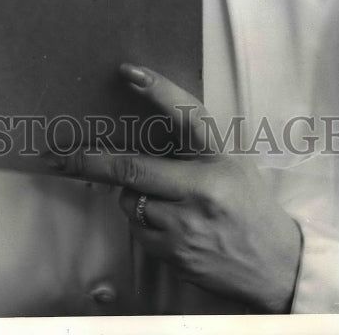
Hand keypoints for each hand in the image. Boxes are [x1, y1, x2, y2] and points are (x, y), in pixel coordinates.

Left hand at [47, 64, 301, 312]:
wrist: (279, 267)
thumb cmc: (250, 205)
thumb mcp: (231, 164)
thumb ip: (192, 148)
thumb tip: (142, 128)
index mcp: (218, 158)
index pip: (187, 117)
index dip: (158, 92)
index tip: (130, 71)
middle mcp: (201, 189)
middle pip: (133, 170)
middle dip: (89, 161)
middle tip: (59, 154)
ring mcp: (186, 226)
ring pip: (130, 201)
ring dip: (130, 195)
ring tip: (160, 198)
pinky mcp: (175, 254)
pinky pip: (139, 230)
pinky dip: (143, 222)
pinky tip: (170, 224)